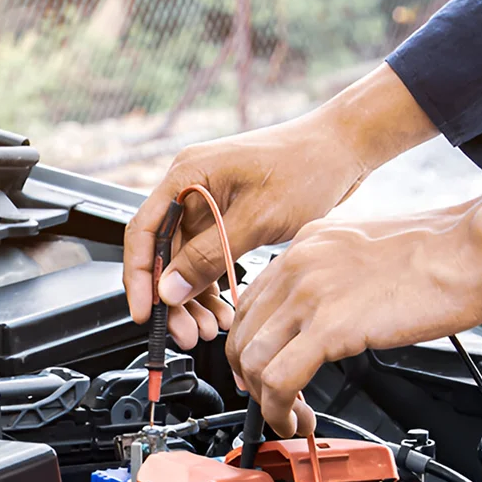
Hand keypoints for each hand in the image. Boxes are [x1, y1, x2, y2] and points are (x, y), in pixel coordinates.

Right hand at [124, 64, 436, 346]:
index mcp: (188, 175)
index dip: (138, 276)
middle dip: (172, 297)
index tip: (144, 313)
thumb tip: (170, 289)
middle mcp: (191, 186)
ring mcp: (209, 201)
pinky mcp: (228, 215)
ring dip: (193, 297)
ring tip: (210, 329)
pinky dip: (213, 284)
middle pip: (163, 252)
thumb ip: (210, 255)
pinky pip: (208, 257)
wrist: (343, 148)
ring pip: (185, 260)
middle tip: (188, 333)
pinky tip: (225, 309)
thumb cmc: (307, 167)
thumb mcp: (258, 217)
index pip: (144, 231)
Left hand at [226, 173, 481, 437]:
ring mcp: (309, 294)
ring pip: (251, 360)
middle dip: (249, 379)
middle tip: (271, 402)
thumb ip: (335, 276)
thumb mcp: (364, 250)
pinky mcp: (331, 326)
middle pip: (241, 333)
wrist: (471, 248)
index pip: (250, 302)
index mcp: (305, 245)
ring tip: (289, 418)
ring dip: (263, 401)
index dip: (250, 346)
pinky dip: (279, 410)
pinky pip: (280, 379)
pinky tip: (297, 421)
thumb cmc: (438, 251)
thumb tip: (328, 311)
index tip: (262, 372)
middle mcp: (297, 265)